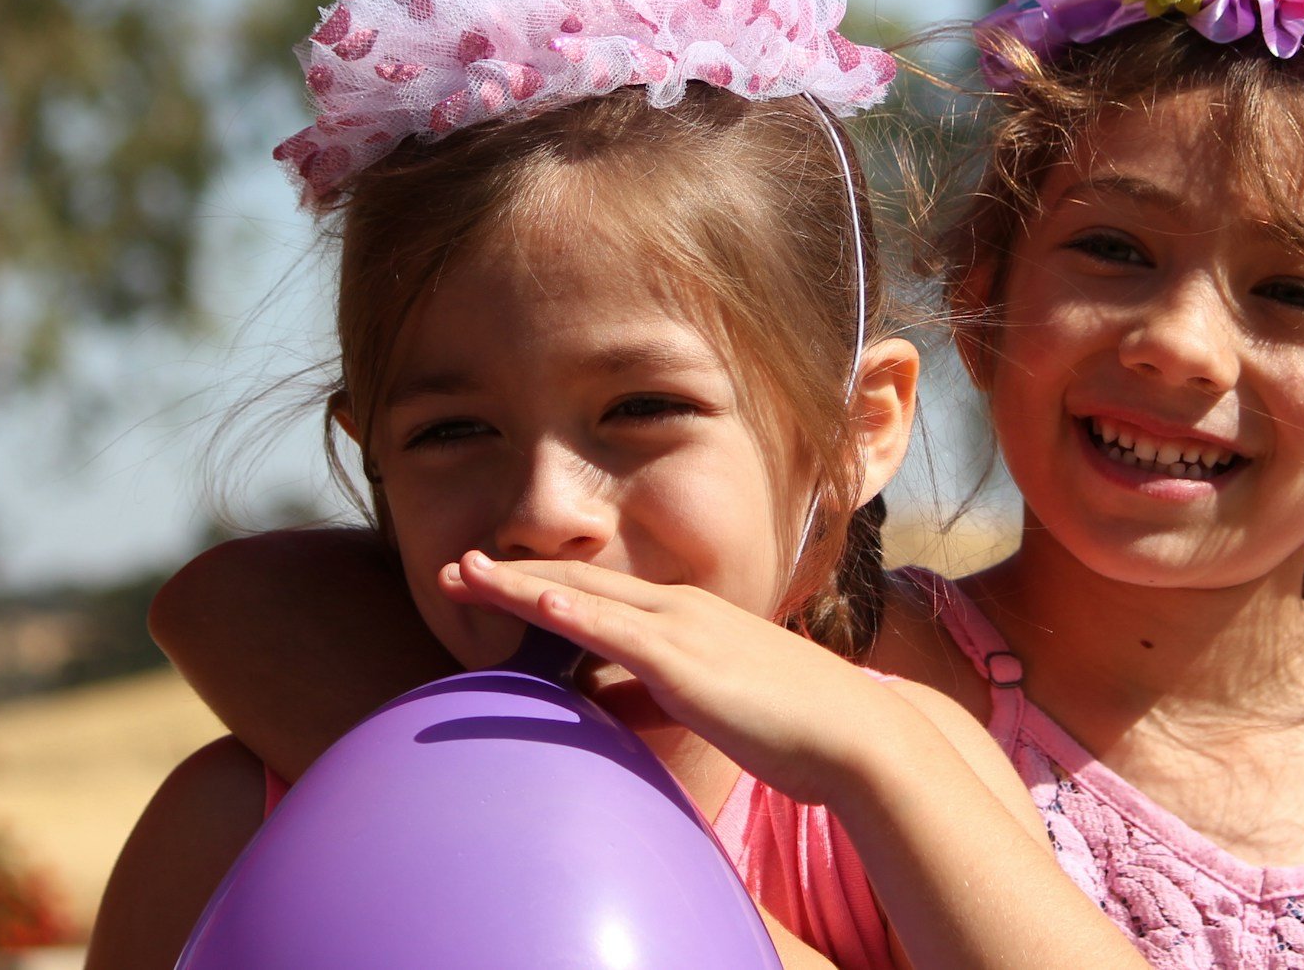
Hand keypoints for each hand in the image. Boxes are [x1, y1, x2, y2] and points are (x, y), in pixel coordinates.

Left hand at [440, 552, 898, 806]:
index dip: (539, 583)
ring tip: (463, 575)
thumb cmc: (790, 726)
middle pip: (579, 582)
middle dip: (511, 573)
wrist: (850, 735)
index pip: (599, 592)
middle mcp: (679, 608)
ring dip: (519, 584)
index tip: (488, 578)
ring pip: (585, 597)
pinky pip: (618, 632)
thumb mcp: (707, 705)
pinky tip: (535, 601)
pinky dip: (572, 612)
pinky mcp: (687, 662)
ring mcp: (683, 628)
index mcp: (686, 616)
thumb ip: (656, 697)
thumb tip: (604, 705)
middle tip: (453, 567)